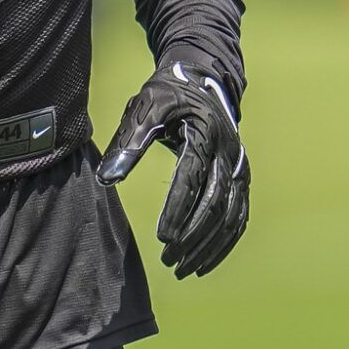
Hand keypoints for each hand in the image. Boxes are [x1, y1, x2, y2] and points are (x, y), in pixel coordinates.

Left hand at [97, 58, 249, 277]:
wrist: (202, 80)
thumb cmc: (169, 94)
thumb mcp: (145, 106)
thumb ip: (128, 141)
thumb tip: (107, 178)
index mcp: (205, 133)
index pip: (193, 178)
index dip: (179, 209)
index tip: (162, 237)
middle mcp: (228, 153)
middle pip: (216, 204)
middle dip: (192, 236)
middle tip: (168, 259)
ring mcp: (238, 167)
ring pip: (230, 216)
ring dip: (208, 246)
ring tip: (182, 268)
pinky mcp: (241, 178)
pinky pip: (239, 217)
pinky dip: (224, 244)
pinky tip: (203, 262)